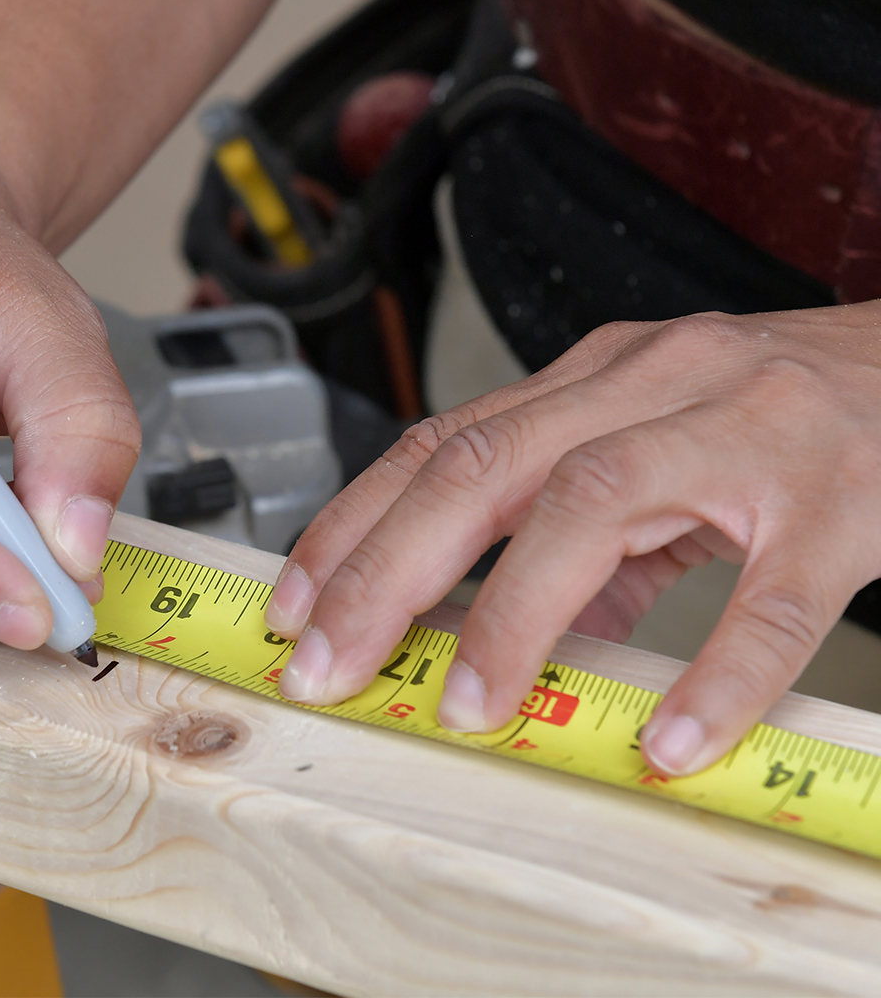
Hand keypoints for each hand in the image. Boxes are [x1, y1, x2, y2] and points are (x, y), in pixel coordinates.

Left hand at [265, 306, 880, 776]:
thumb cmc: (776, 411)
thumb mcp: (656, 448)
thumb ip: (579, 533)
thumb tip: (499, 632)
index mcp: (594, 379)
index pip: (442, 444)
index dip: (354, 522)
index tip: (293, 603)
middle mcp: (649, 387)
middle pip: (486, 468)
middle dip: (387, 570)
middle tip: (329, 662)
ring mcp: (741, 435)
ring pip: (598, 505)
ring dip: (516, 614)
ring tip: (468, 708)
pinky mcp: (833, 501)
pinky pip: (768, 597)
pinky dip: (713, 675)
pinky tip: (668, 741)